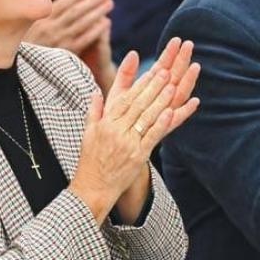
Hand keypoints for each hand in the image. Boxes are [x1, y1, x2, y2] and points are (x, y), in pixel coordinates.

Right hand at [24, 0, 113, 55]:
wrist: (27, 71)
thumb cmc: (32, 44)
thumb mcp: (32, 26)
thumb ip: (46, 11)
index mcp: (40, 20)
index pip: (62, 3)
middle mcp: (49, 30)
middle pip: (75, 11)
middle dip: (92, 0)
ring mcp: (59, 42)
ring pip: (82, 23)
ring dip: (98, 11)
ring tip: (109, 4)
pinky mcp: (67, 55)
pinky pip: (85, 39)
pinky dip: (96, 29)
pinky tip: (106, 22)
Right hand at [70, 39, 198, 221]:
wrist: (93, 188)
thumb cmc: (90, 161)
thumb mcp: (87, 133)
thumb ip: (94, 111)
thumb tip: (96, 93)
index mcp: (105, 123)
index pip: (126, 99)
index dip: (140, 84)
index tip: (152, 71)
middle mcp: (116, 130)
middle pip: (137, 104)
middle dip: (153, 87)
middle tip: (166, 72)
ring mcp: (127, 143)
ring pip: (146, 117)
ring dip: (160, 101)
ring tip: (172, 86)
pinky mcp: (137, 156)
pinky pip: (151, 137)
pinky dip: (161, 124)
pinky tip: (170, 112)